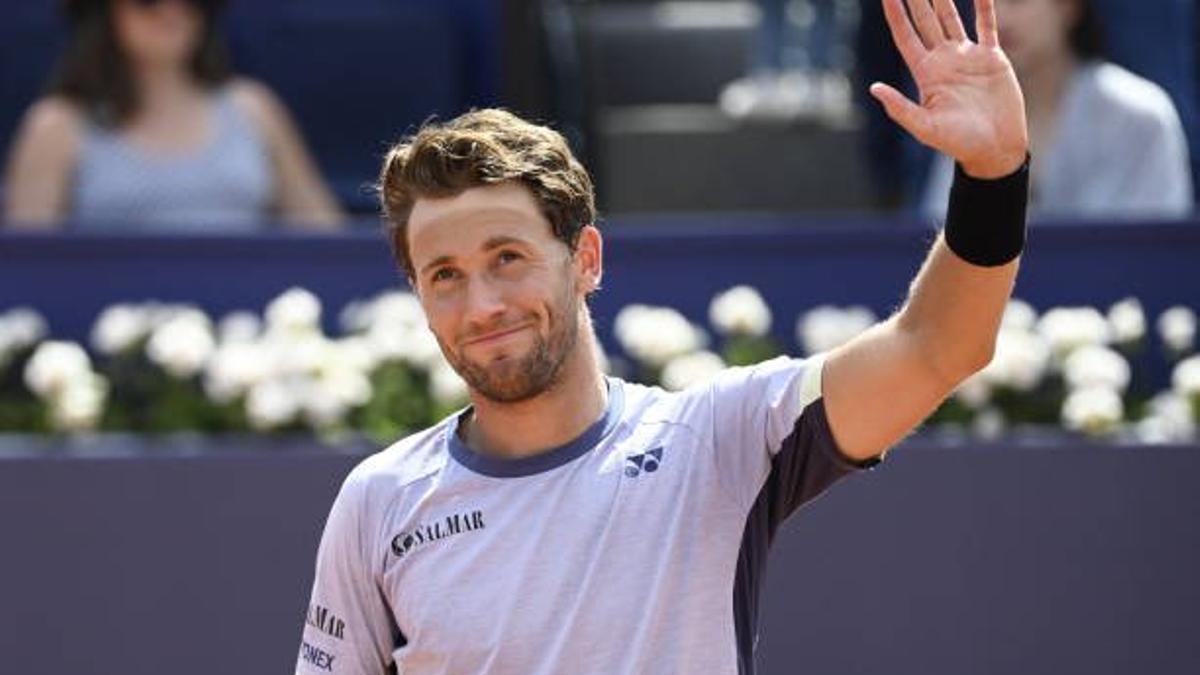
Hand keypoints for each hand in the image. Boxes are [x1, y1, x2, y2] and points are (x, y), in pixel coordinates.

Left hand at [870, 0, 1028, 178]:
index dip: (896, 14)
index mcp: (926, 74)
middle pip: (925, 21)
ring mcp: (967, 57)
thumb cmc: (959, 143)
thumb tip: (874, 88)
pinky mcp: (992, 58)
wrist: (995, 148)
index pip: (905, 36)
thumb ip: (900, 108)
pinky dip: (985, 7)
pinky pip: (987, 26)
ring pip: (951, 18)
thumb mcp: (925, 127)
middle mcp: (943, 61)